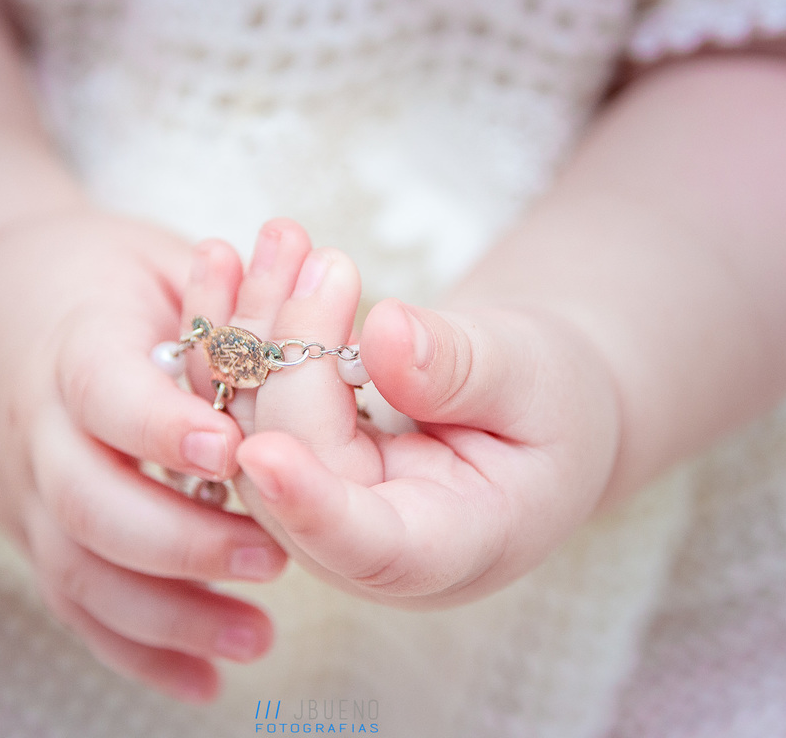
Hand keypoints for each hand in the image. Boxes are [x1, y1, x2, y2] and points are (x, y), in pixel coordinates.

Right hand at [0, 211, 286, 701]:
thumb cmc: (95, 281)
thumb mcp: (152, 260)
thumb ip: (221, 304)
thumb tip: (315, 330)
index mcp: (72, 344)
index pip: (106, 393)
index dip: (163, 427)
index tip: (238, 454)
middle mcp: (36, 426)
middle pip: (88, 500)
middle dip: (182, 539)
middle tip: (275, 558)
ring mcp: (20, 491)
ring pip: (77, 568)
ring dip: (167, 614)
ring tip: (257, 636)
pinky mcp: (26, 535)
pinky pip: (71, 606)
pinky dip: (134, 651)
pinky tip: (204, 682)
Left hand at [182, 220, 621, 607]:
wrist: (539, 404)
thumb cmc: (557, 400)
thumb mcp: (535, 378)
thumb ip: (464, 369)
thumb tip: (386, 332)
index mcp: (443, 548)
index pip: (367, 547)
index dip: (310, 505)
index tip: (264, 454)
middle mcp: (360, 543)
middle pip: (291, 459)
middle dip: (284, 350)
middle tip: (303, 248)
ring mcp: (316, 504)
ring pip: (245, 424)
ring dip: (249, 326)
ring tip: (277, 237)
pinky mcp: (292, 460)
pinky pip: (240, 400)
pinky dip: (236, 332)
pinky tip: (227, 260)